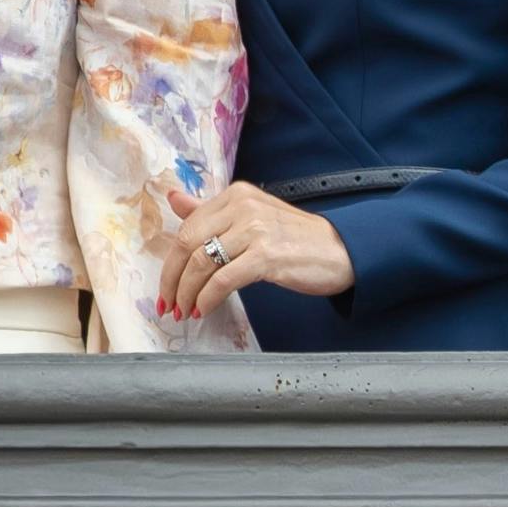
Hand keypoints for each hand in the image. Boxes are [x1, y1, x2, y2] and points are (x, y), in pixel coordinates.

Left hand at [157, 180, 351, 322]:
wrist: (342, 251)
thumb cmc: (294, 238)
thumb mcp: (250, 217)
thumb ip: (210, 210)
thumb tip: (173, 199)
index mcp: (235, 195)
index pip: (187, 227)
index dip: (170, 261)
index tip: (166, 287)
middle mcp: (242, 207)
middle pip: (186, 244)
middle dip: (172, 280)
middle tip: (168, 304)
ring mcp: (255, 230)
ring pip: (201, 263)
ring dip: (187, 293)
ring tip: (186, 311)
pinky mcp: (267, 255)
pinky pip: (223, 280)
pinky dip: (207, 298)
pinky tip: (204, 309)